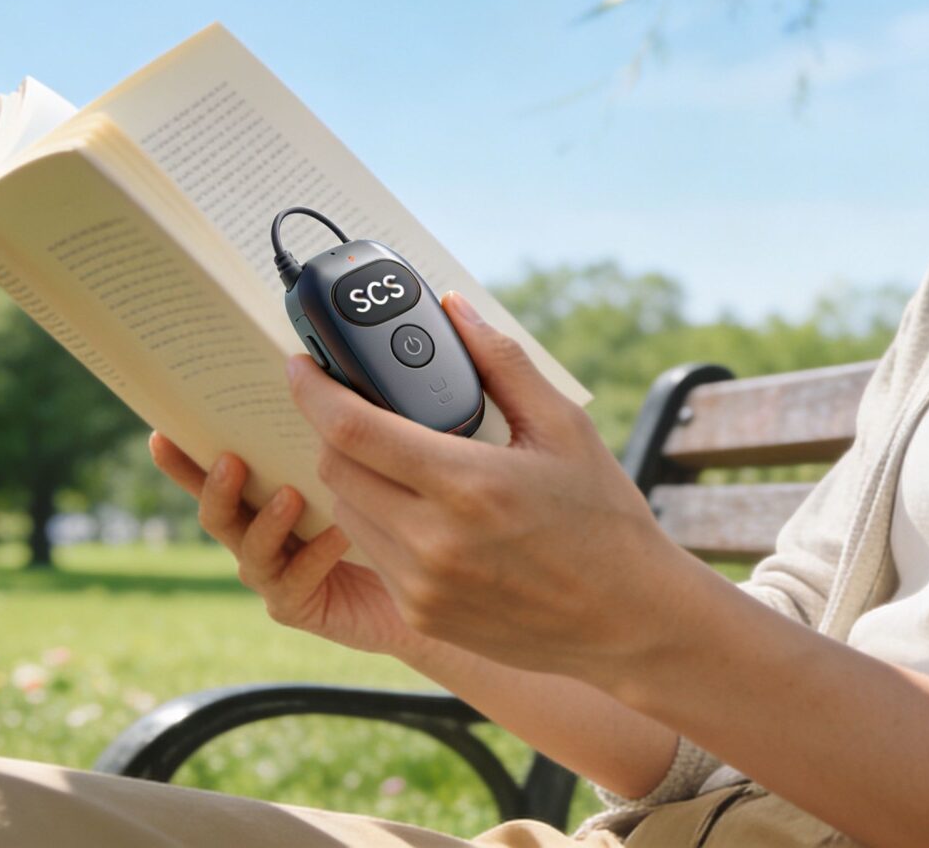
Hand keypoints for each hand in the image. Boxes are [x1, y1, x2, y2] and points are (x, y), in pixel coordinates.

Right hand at [148, 432, 419, 658]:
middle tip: (231, 460)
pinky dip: (315, 555)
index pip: (215, 473)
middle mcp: (258, 536)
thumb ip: (330, 439)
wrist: (420, 581)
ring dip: (266, 522)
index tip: (161, 434)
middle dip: (216, 486)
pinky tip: (339, 534)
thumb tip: (316, 380)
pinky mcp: (297, 605)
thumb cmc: (388, 515)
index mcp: (263, 497)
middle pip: (219, 513)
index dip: (183, 459)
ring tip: (289, 496)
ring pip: (250, 550)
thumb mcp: (359, 469)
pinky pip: (295, 580)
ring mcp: (273, 574)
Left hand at [284, 290, 698, 688]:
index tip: (299, 365)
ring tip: (392, 457)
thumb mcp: (564, 427)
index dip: (313, 391)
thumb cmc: (604, 517)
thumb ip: (502, 363)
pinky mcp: (421, 615)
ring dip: (352, 477)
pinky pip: (372, 554)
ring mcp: (422, 585)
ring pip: (345, 513)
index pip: (353, 431)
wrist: (629, 619)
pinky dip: (379, 522)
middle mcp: (433, 541)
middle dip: (333, 431)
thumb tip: (454, 309)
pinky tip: (419, 509)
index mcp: (468, 485)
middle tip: (357, 406)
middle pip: (334, 470)